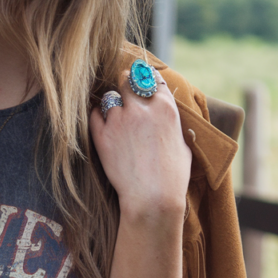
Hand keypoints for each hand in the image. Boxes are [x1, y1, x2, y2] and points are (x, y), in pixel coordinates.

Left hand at [89, 70, 191, 223]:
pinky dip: (97, 117)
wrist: (153, 199)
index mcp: (165, 107)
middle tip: (124, 94)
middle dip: (125, 84)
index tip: (141, 84)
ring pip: (110, 98)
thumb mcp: (183, 146)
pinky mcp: (102, 136)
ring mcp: (120, 120)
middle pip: (127, 80)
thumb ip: (173, 127)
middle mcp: (142, 109)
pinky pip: (94, 114)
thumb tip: (169, 123)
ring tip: (116, 120)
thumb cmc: (173, 178)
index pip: (152, 78)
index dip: (145, 80)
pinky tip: (103, 125)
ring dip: (112, 105)